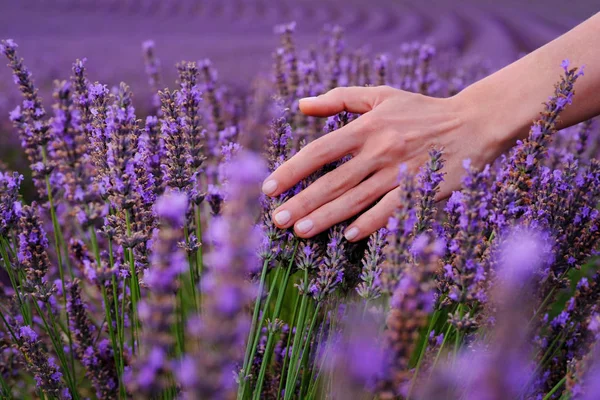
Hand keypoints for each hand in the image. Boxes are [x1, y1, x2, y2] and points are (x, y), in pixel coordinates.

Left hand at [261, 86, 508, 241]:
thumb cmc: (421, 110)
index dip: (292, 170)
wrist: (472, 123)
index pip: (319, 151)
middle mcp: (379, 150)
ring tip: (300, 231)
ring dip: (326, 217)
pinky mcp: (420, 188)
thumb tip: (301, 105)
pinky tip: (348, 236)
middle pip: (332, 181)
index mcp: (367, 127)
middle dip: (302, 202)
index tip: (270, 187)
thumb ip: (340, 98)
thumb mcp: (381, 95)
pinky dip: (370, 223)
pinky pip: (390, 210)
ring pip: (355, 199)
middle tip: (277, 220)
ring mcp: (400, 172)